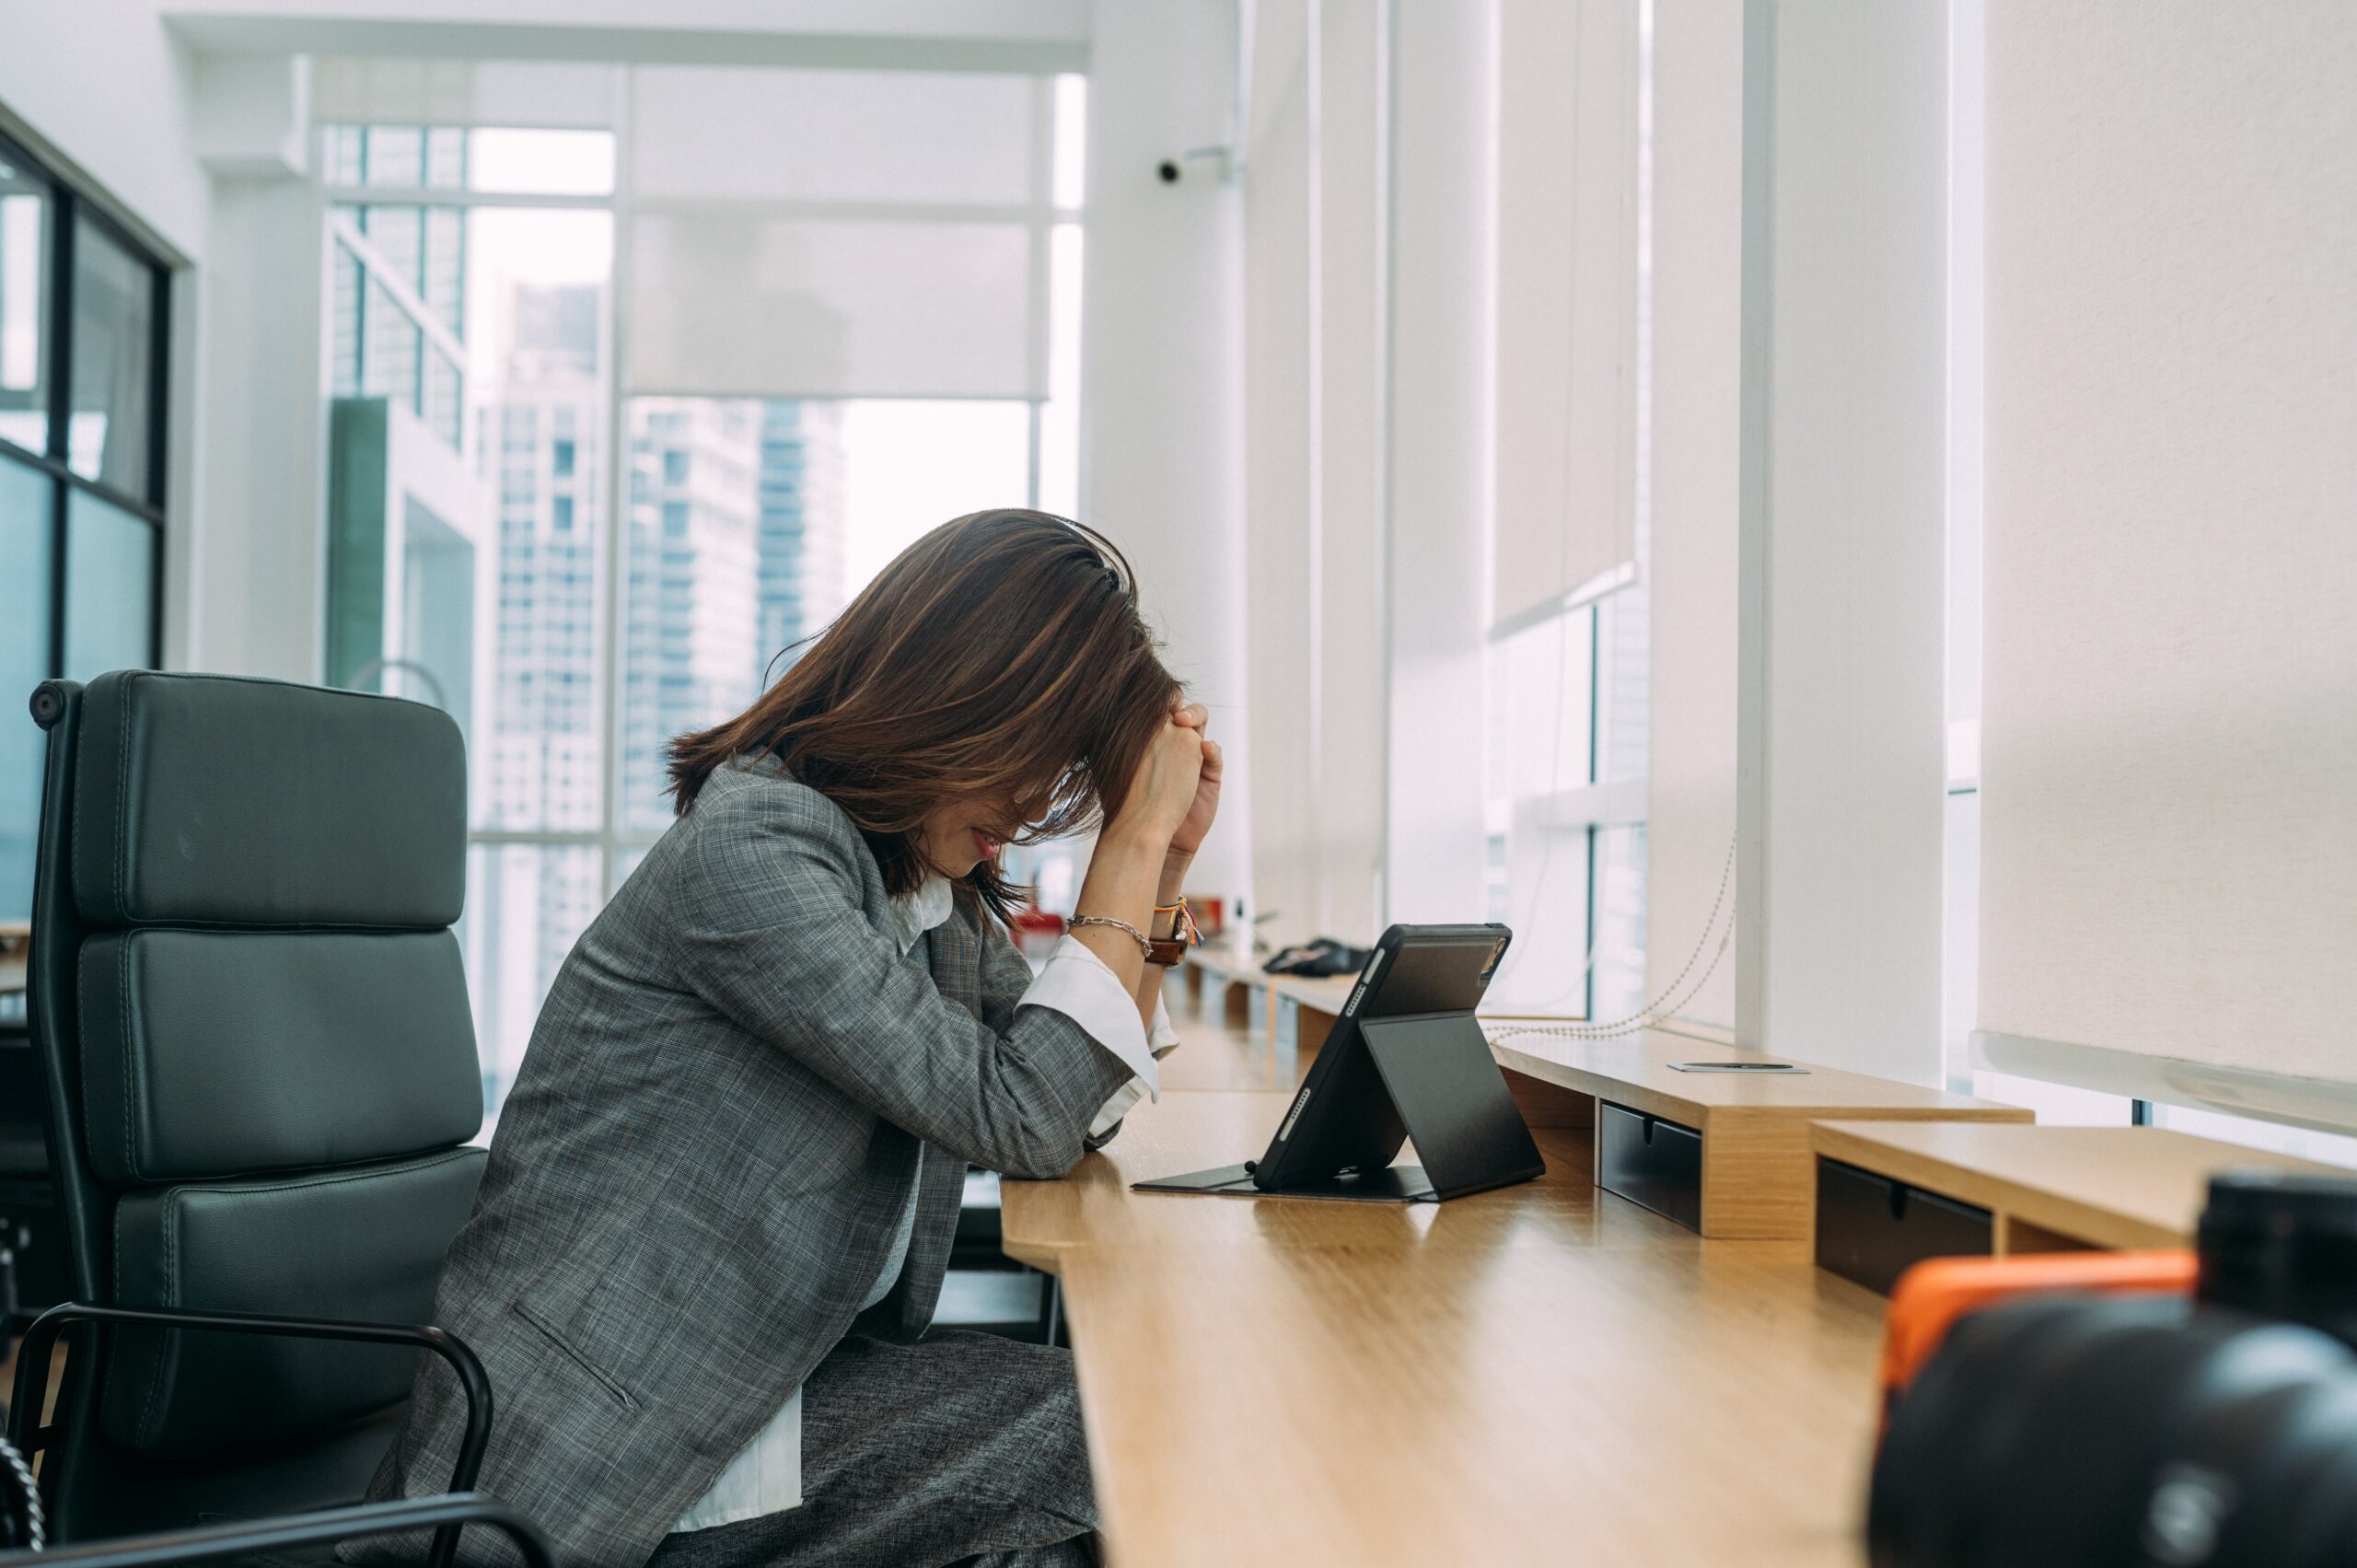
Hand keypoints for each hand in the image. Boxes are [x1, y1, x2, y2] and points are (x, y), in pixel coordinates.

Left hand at [1111, 705, 1207, 848]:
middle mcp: (1173, 740)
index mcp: (1151, 735)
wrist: (1148, 835)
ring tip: (1183, 722)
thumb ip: (1113, 741)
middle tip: (1172, 713)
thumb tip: (1089, 713)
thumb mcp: (1115, 765)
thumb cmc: (1127, 801)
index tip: (1147, 700)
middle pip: (1182, 709)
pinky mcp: (1209, 773)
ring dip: (1195, 717)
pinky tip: (1203, 749)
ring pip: (1201, 724)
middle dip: (1179, 706)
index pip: (1158, 707)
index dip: (1157, 700)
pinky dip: (1211, 749)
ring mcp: (1193, 755)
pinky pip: (1214, 754)